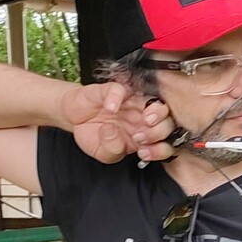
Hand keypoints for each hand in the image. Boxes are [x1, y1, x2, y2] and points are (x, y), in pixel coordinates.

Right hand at [61, 82, 177, 163]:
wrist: (75, 118)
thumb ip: (112, 150)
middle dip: (160, 131)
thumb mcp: (102, 152)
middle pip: (166, 121)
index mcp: (145, 135)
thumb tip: (114, 136)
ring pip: (153, 102)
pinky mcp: (113, 90)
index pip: (164, 141)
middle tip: (142, 137)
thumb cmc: (94, 135)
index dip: (160, 148)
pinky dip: (117, 97)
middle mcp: (143, 118)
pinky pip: (120, 89)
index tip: (145, 152)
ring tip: (144, 120)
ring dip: (154, 112)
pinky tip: (111, 107)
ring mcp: (131, 102)